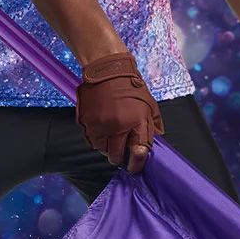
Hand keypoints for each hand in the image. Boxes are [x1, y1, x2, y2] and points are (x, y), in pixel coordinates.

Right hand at [76, 50, 162, 172]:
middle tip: (122, 155)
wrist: (108, 71)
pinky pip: (92, 140)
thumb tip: (149, 145)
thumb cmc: (131, 87)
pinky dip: (98, 140)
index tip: (135, 167)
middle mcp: (119, 126)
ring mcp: (101, 125)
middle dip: (120, 158)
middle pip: (117, 156)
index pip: (138, 152)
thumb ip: (151, 128)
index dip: (137, 163)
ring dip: (108, 148)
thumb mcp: (150, 107)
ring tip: (112, 138)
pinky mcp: (88, 122)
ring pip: (103, 150)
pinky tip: (103, 130)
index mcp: (137, 122)